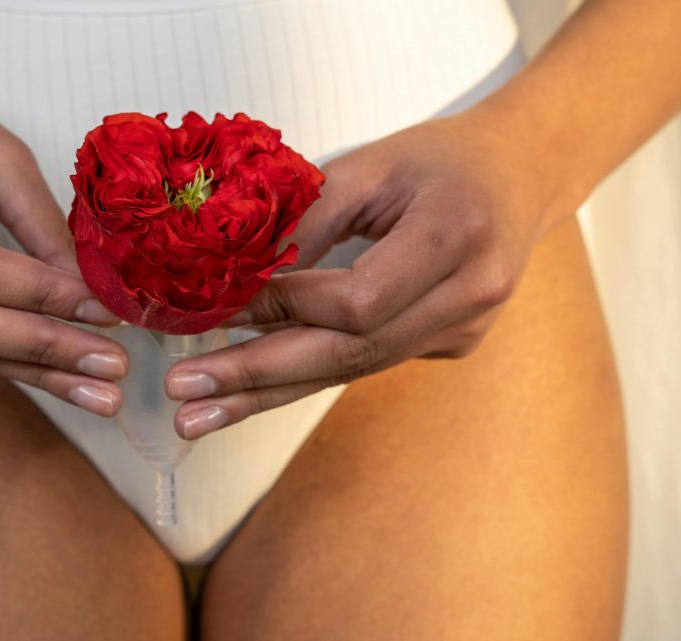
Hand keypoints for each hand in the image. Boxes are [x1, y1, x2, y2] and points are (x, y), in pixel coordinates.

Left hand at [164, 112, 549, 438]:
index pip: (355, 301)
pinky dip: (305, 373)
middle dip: (258, 378)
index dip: (282, 311)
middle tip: (186, 398)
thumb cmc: (440, 157)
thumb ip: (307, 221)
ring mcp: (465, 329)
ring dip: (270, 394)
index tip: (214, 312)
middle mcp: (471, 295)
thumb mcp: (370, 165)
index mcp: (456, 233)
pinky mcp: (451, 345)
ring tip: (200, 417)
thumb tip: (235, 279)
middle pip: (350, 354)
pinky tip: (250, 390)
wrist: (521, 174)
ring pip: (352, 372)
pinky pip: (365, 363)